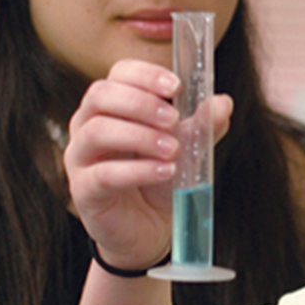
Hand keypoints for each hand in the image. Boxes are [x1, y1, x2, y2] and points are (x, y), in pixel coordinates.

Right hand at [65, 59, 232, 270]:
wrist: (150, 231)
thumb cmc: (160, 181)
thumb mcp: (187, 150)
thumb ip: (202, 126)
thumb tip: (222, 103)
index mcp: (113, 106)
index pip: (120, 73)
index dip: (146, 74)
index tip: (175, 86)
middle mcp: (89, 125)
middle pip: (101, 95)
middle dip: (140, 103)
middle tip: (173, 119)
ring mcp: (81, 157)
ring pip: (97, 131)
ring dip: (140, 135)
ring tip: (172, 149)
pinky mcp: (84, 190)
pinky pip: (103, 174)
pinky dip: (137, 170)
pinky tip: (164, 171)